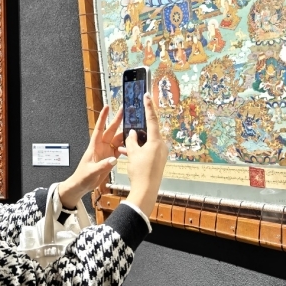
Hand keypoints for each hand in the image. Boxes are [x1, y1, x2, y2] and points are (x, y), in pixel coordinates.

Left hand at [57, 105, 123, 208]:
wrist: (82, 185)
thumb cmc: (83, 177)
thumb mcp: (92, 171)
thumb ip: (103, 165)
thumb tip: (113, 159)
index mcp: (94, 146)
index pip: (99, 129)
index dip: (103, 118)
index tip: (106, 107)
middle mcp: (101, 147)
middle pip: (111, 131)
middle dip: (117, 120)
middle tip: (124, 110)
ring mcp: (107, 152)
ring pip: (117, 139)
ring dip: (124, 133)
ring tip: (134, 125)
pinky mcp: (110, 158)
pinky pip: (120, 149)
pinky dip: (126, 145)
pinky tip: (133, 142)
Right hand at [125, 92, 167, 216]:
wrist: (146, 190)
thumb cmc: (140, 171)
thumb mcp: (132, 153)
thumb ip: (131, 140)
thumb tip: (132, 133)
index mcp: (156, 141)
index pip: (152, 119)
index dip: (148, 106)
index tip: (147, 95)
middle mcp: (161, 146)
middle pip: (149, 131)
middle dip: (138, 128)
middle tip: (132, 121)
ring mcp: (160, 153)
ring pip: (147, 142)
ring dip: (136, 142)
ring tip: (124, 144)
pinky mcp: (158, 160)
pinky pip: (147, 150)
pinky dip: (138, 149)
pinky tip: (127, 152)